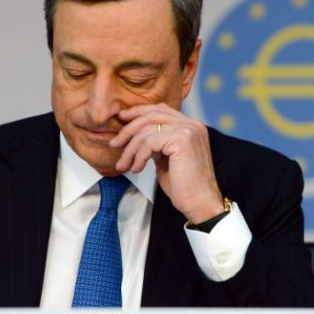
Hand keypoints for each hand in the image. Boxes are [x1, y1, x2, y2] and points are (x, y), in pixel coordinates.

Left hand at [109, 103, 224, 222]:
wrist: (200, 204)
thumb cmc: (183, 186)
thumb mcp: (166, 158)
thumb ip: (156, 143)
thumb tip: (135, 135)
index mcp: (191, 126)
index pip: (160, 109)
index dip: (138, 112)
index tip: (121, 120)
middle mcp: (192, 124)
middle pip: (151, 115)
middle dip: (128, 129)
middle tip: (114, 144)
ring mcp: (188, 130)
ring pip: (147, 129)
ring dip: (130, 149)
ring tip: (124, 165)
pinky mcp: (182, 140)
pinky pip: (149, 142)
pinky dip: (138, 156)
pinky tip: (137, 169)